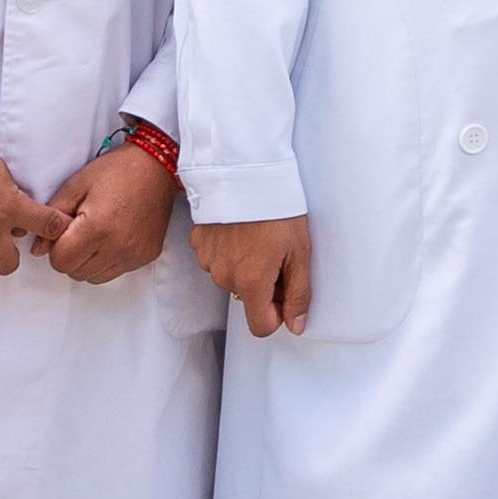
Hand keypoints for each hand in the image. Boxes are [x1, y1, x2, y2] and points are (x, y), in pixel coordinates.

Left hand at [41, 133, 181, 287]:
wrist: (156, 166)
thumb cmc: (115, 171)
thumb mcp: (75, 186)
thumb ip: (51, 218)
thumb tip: (38, 250)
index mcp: (97, 229)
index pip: (60, 262)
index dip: (55, 247)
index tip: (65, 230)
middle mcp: (118, 247)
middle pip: (75, 273)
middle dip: (70, 255)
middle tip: (79, 231)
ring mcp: (135, 255)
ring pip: (94, 277)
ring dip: (88, 261)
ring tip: (96, 235)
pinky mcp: (146, 256)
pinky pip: (115, 272)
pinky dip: (107, 261)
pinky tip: (112, 238)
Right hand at [191, 213, 314, 339]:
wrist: (245, 171)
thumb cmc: (276, 208)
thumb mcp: (300, 252)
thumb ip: (298, 293)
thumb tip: (296, 324)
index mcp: (251, 282)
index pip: (260, 326)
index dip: (277, 315)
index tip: (286, 293)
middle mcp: (224, 277)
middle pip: (248, 297)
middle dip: (264, 284)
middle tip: (278, 252)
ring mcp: (207, 260)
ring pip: (231, 277)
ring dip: (245, 266)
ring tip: (258, 236)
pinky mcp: (198, 242)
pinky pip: (216, 258)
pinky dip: (229, 250)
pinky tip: (240, 230)